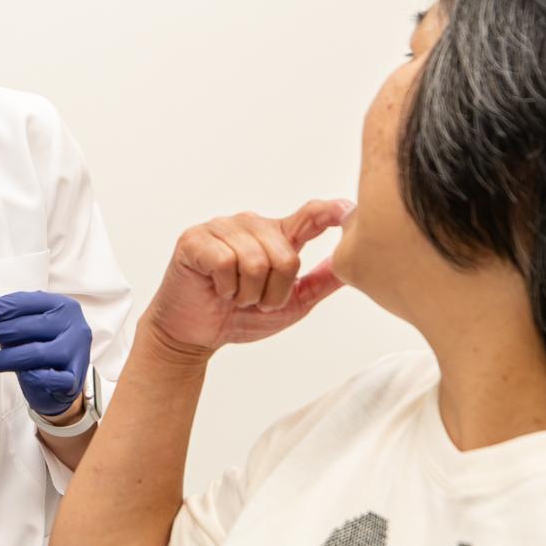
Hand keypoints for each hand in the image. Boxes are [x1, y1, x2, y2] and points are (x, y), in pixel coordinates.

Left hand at [0, 290, 90, 417]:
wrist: (63, 380)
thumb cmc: (41, 346)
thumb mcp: (25, 327)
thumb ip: (5, 320)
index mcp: (60, 305)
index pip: (22, 303)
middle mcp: (72, 324)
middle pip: (25, 326)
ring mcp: (76, 350)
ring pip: (36, 352)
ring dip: (5, 358)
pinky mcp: (75, 377)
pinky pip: (53, 378)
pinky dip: (36, 378)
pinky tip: (23, 376)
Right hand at [141, 200, 349, 360]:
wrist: (194, 335)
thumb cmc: (238, 317)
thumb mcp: (290, 304)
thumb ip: (319, 283)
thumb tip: (351, 265)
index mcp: (275, 236)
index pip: (309, 216)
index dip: (330, 212)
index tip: (349, 210)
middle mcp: (251, 224)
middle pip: (285, 257)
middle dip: (273, 292)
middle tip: (254, 300)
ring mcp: (222, 227)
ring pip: (255, 261)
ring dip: (247, 293)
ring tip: (234, 295)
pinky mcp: (195, 239)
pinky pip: (225, 262)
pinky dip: (225, 286)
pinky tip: (216, 288)